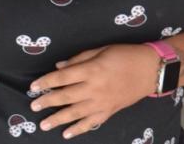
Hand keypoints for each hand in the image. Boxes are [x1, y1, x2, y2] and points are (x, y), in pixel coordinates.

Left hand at [29, 44, 159, 138]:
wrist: (151, 70)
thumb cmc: (126, 55)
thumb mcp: (102, 49)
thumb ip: (80, 59)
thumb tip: (59, 67)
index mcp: (92, 69)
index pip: (62, 77)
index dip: (46, 82)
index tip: (33, 87)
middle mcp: (94, 88)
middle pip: (65, 96)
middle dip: (48, 102)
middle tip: (34, 107)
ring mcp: (102, 102)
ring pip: (75, 113)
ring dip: (58, 119)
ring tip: (44, 124)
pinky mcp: (110, 110)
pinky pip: (92, 122)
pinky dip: (79, 129)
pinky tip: (67, 134)